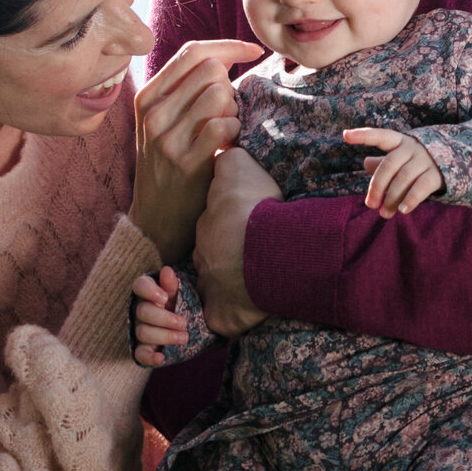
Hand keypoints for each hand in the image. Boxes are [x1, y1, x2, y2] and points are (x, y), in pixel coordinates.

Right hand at [130, 39, 265, 262]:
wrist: (156, 220)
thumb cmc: (170, 164)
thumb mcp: (164, 122)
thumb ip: (185, 90)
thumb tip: (225, 57)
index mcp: (148, 97)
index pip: (192, 52)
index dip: (228, 45)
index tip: (253, 50)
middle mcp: (153, 113)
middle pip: (210, 69)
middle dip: (230, 83)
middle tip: (229, 110)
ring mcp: (166, 138)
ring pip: (218, 93)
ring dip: (233, 108)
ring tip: (227, 128)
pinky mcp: (186, 162)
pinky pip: (223, 125)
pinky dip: (235, 130)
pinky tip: (229, 143)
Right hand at [132, 269, 186, 368]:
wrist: (187, 326)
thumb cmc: (180, 305)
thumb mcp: (179, 294)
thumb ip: (172, 284)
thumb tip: (166, 270)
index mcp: (149, 293)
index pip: (140, 286)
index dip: (149, 291)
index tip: (164, 297)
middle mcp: (141, 310)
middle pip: (143, 312)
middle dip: (165, 318)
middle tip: (184, 323)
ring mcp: (141, 329)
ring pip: (143, 332)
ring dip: (165, 336)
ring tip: (184, 337)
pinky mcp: (143, 349)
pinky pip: (140, 354)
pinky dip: (149, 358)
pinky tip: (160, 358)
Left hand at [194, 149, 280, 336]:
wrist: (267, 247)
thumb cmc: (256, 207)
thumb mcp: (239, 168)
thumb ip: (230, 160)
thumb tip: (226, 149)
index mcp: (207, 226)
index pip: (211, 229)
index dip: (227, 230)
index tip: (243, 232)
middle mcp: (204, 257)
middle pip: (210, 260)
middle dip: (225, 259)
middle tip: (252, 257)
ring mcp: (212, 287)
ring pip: (215, 290)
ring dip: (230, 288)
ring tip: (255, 284)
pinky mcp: (224, 314)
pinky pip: (224, 320)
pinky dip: (232, 319)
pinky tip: (246, 313)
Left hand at [345, 128, 443, 217]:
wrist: (456, 165)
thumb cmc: (419, 163)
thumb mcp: (402, 160)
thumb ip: (384, 162)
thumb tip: (365, 163)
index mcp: (401, 142)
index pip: (380, 136)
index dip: (364, 135)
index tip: (345, 135)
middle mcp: (413, 148)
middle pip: (389, 165)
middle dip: (377, 186)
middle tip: (370, 205)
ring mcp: (426, 160)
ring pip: (403, 179)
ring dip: (392, 199)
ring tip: (384, 214)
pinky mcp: (437, 175)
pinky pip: (421, 188)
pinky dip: (410, 200)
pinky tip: (402, 211)